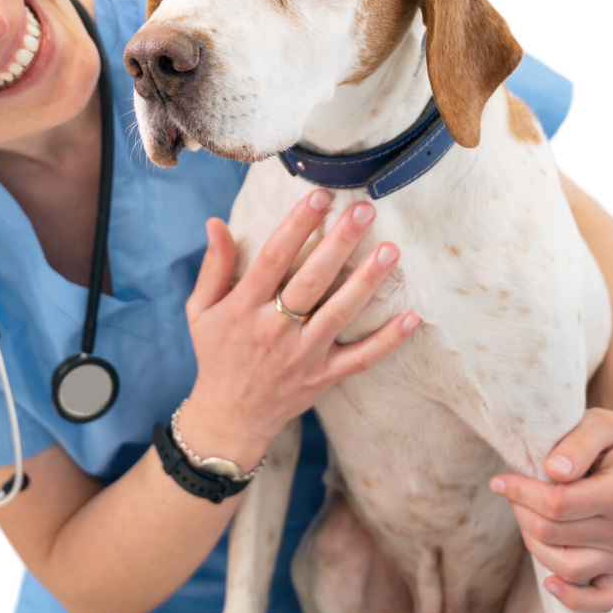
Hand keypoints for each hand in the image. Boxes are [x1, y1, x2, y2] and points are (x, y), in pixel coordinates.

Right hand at [179, 189, 420, 466]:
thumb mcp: (201, 310)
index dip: (297, 224)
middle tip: (364, 210)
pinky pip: (361, 358)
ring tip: (390, 250)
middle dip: (339, 242)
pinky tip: (411, 317)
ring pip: (339, 313)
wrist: (229, 417)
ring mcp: (302, 355)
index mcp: (244, 307)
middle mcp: (274, 329)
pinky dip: (387, 341)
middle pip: (312, 279)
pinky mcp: (323, 377)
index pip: (274, 257)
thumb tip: (216, 223)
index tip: (320, 196)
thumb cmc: (216, 354)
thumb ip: (214, 266)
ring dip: (366, 282)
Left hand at [490, 406, 612, 610]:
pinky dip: (574, 598)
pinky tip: (549, 582)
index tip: (498, 480)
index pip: (555, 504)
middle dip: (520, 510)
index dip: (519, 492)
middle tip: (511, 490)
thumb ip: (578, 443)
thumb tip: (554, 471)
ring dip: (533, 542)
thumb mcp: (600, 423)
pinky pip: (601, 600)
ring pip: (565, 567)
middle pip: (552, 533)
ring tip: (526, 516)